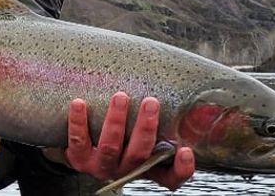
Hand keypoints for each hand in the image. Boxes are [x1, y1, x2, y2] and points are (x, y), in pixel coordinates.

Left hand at [65, 92, 194, 189]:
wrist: (83, 147)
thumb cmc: (122, 134)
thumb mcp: (145, 132)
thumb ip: (165, 120)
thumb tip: (197, 103)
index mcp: (146, 167)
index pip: (170, 177)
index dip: (181, 168)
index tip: (186, 150)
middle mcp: (125, 170)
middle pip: (138, 154)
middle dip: (145, 127)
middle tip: (151, 102)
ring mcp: (101, 166)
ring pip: (110, 147)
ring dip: (115, 122)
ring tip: (120, 97)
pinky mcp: (78, 159)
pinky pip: (78, 141)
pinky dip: (78, 121)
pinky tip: (79, 103)